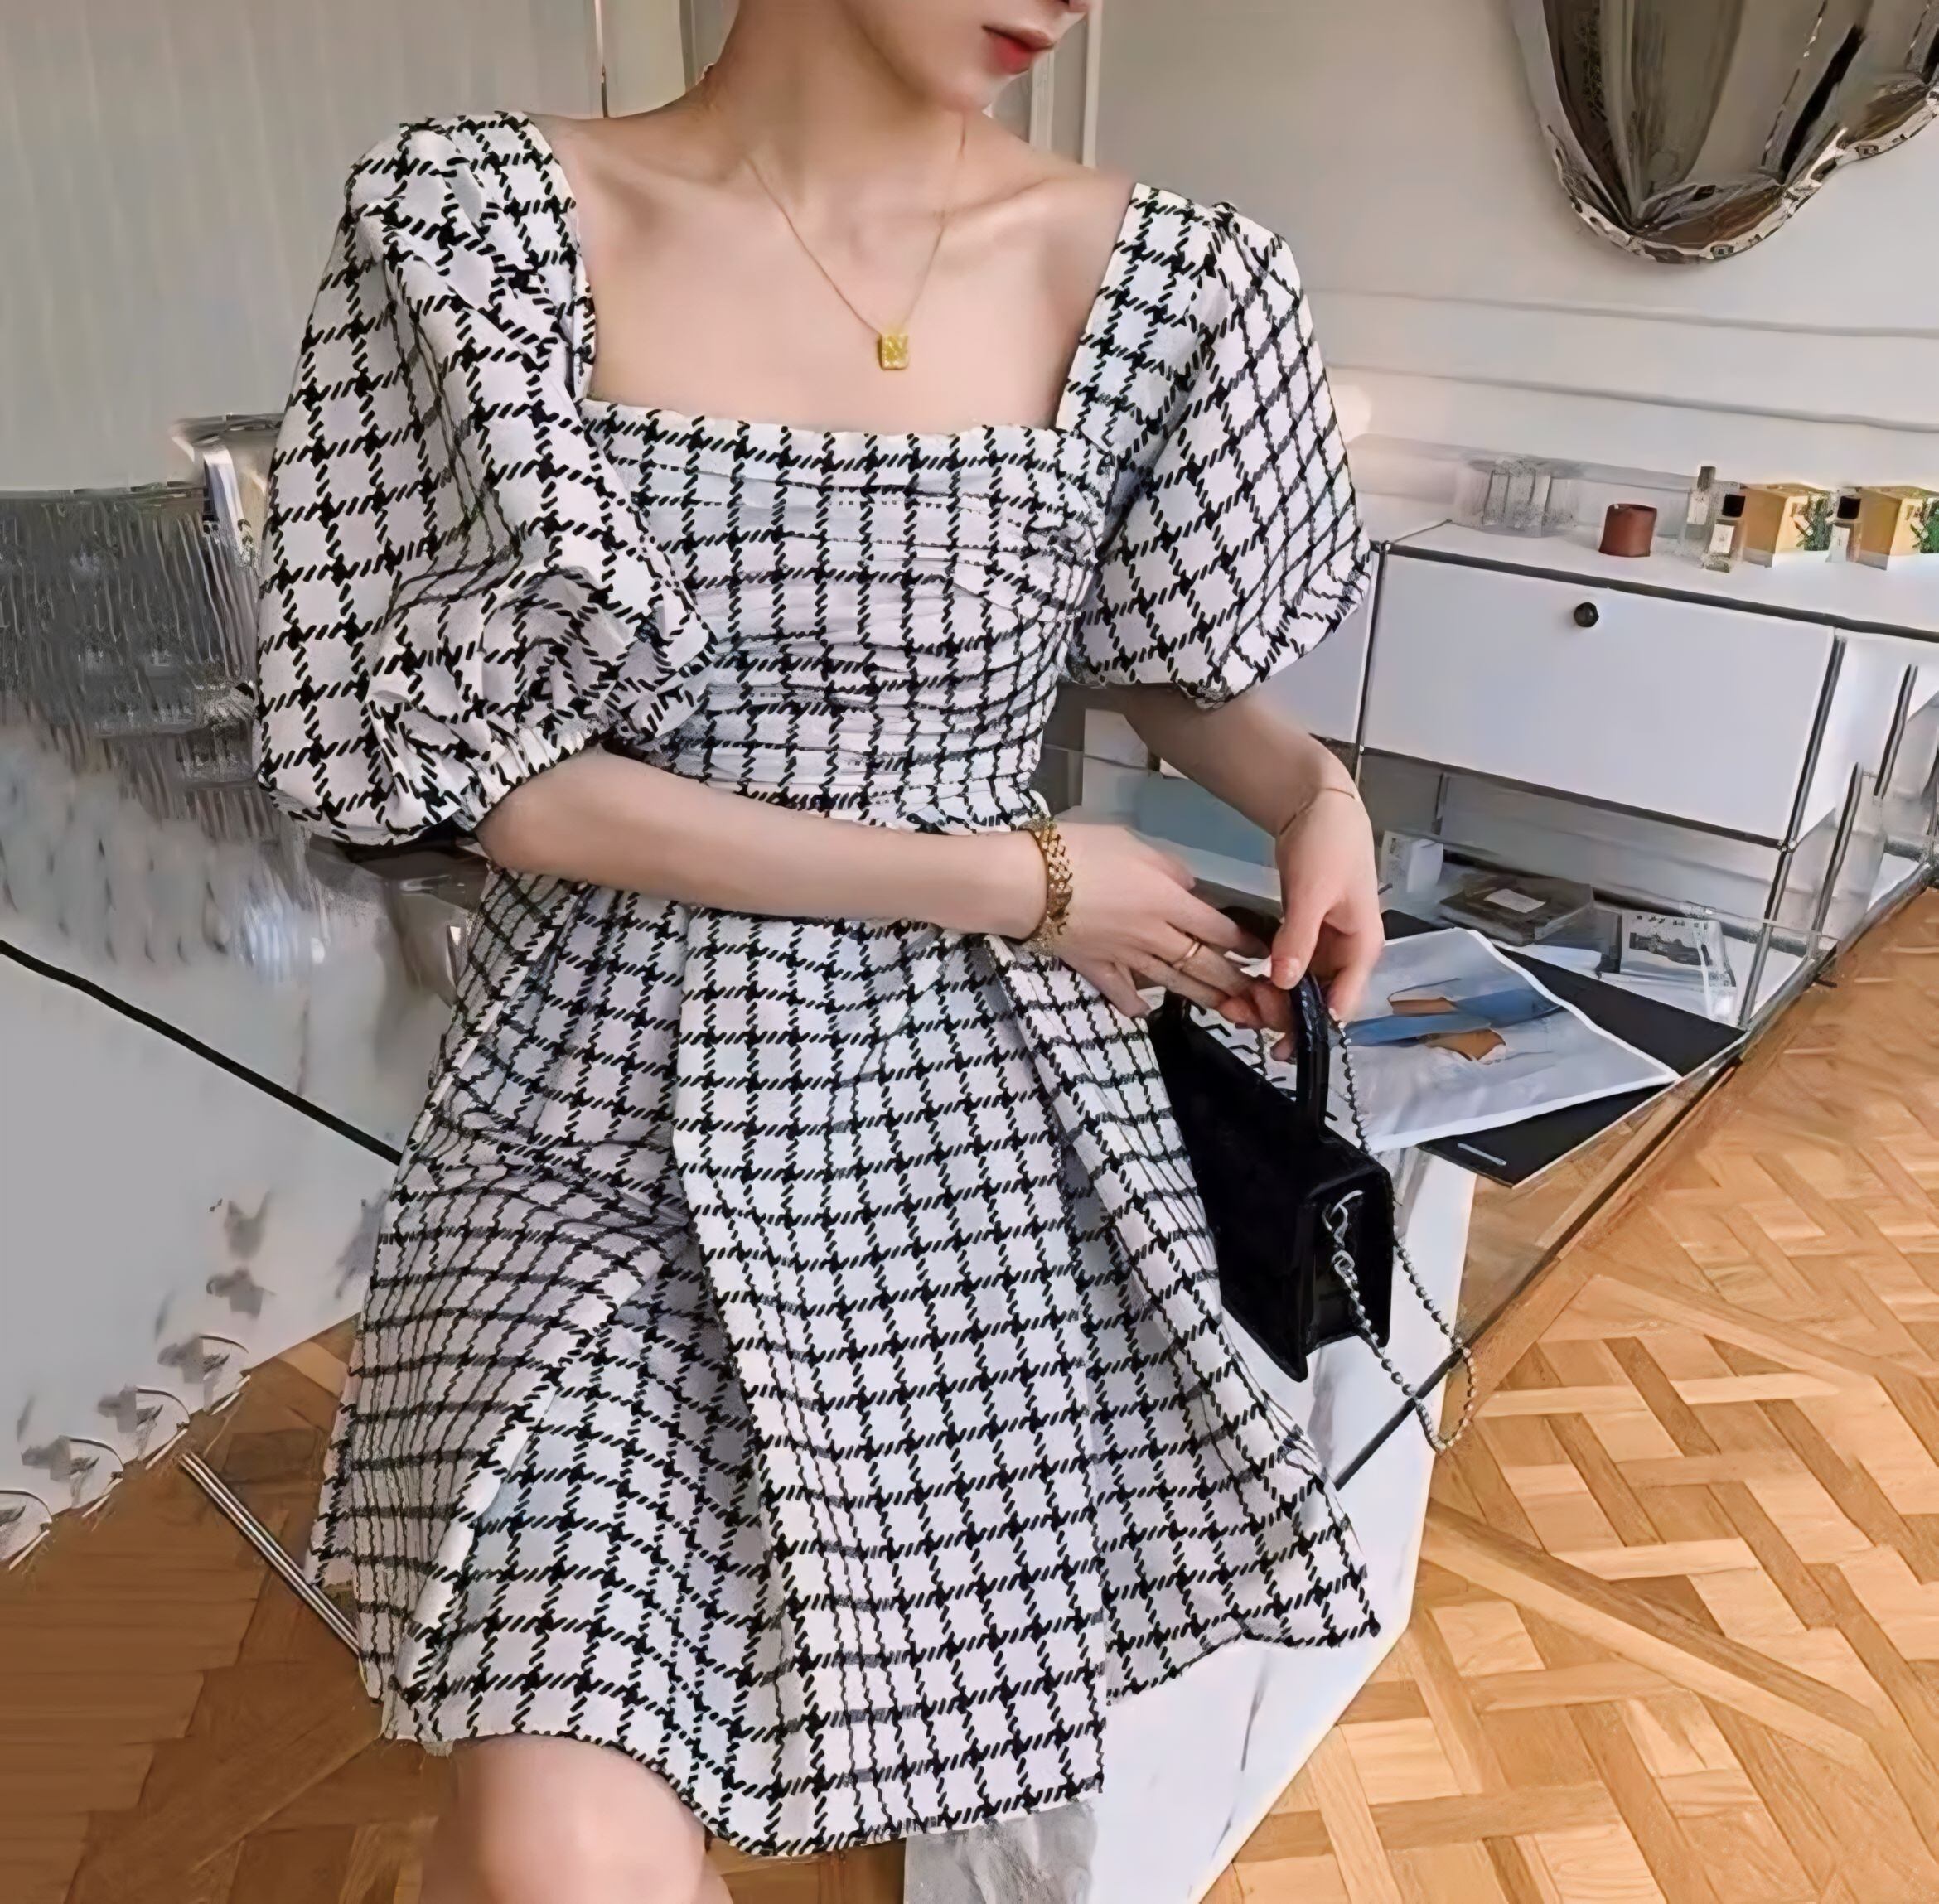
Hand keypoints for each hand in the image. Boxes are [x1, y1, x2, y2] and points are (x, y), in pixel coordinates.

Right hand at [1029, 822, 1276, 1027]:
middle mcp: (1153, 935)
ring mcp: (1124, 956)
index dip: (1244, 943)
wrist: (1028, 883)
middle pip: (1202, 963)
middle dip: (1233, 981)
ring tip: (1225, 1010)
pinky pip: (1120, 990)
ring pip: (1172, 981)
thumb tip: (1188, 887)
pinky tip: (1145, 1011)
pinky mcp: (1094, 966)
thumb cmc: (1080, 852)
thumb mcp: (1134, 843)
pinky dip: (1134, 1003)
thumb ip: (1168, 868)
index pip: (1218, 928)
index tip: (1262, 952)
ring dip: (1201, 997)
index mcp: (1168, 901)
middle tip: (1257, 996)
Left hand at [1266, 781, 1383, 1042]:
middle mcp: (1346, 953)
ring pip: (1299, 990)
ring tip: (1236, 1006)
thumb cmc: (1330, 840)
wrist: (1317, 803)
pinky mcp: (1303, 934)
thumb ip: (1300, 937)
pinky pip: (1286, 969)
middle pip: (1318, 1003)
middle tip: (1243, 1015)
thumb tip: (1285, 981)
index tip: (1278, 1037)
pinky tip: (1243, 986)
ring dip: (1270, 1002)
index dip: (1311, 1026)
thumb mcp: (1314, 890)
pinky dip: (1266, 980)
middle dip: (1282, 1016)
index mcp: (1362, 947)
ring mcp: (1324, 945)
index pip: (1342, 1003)